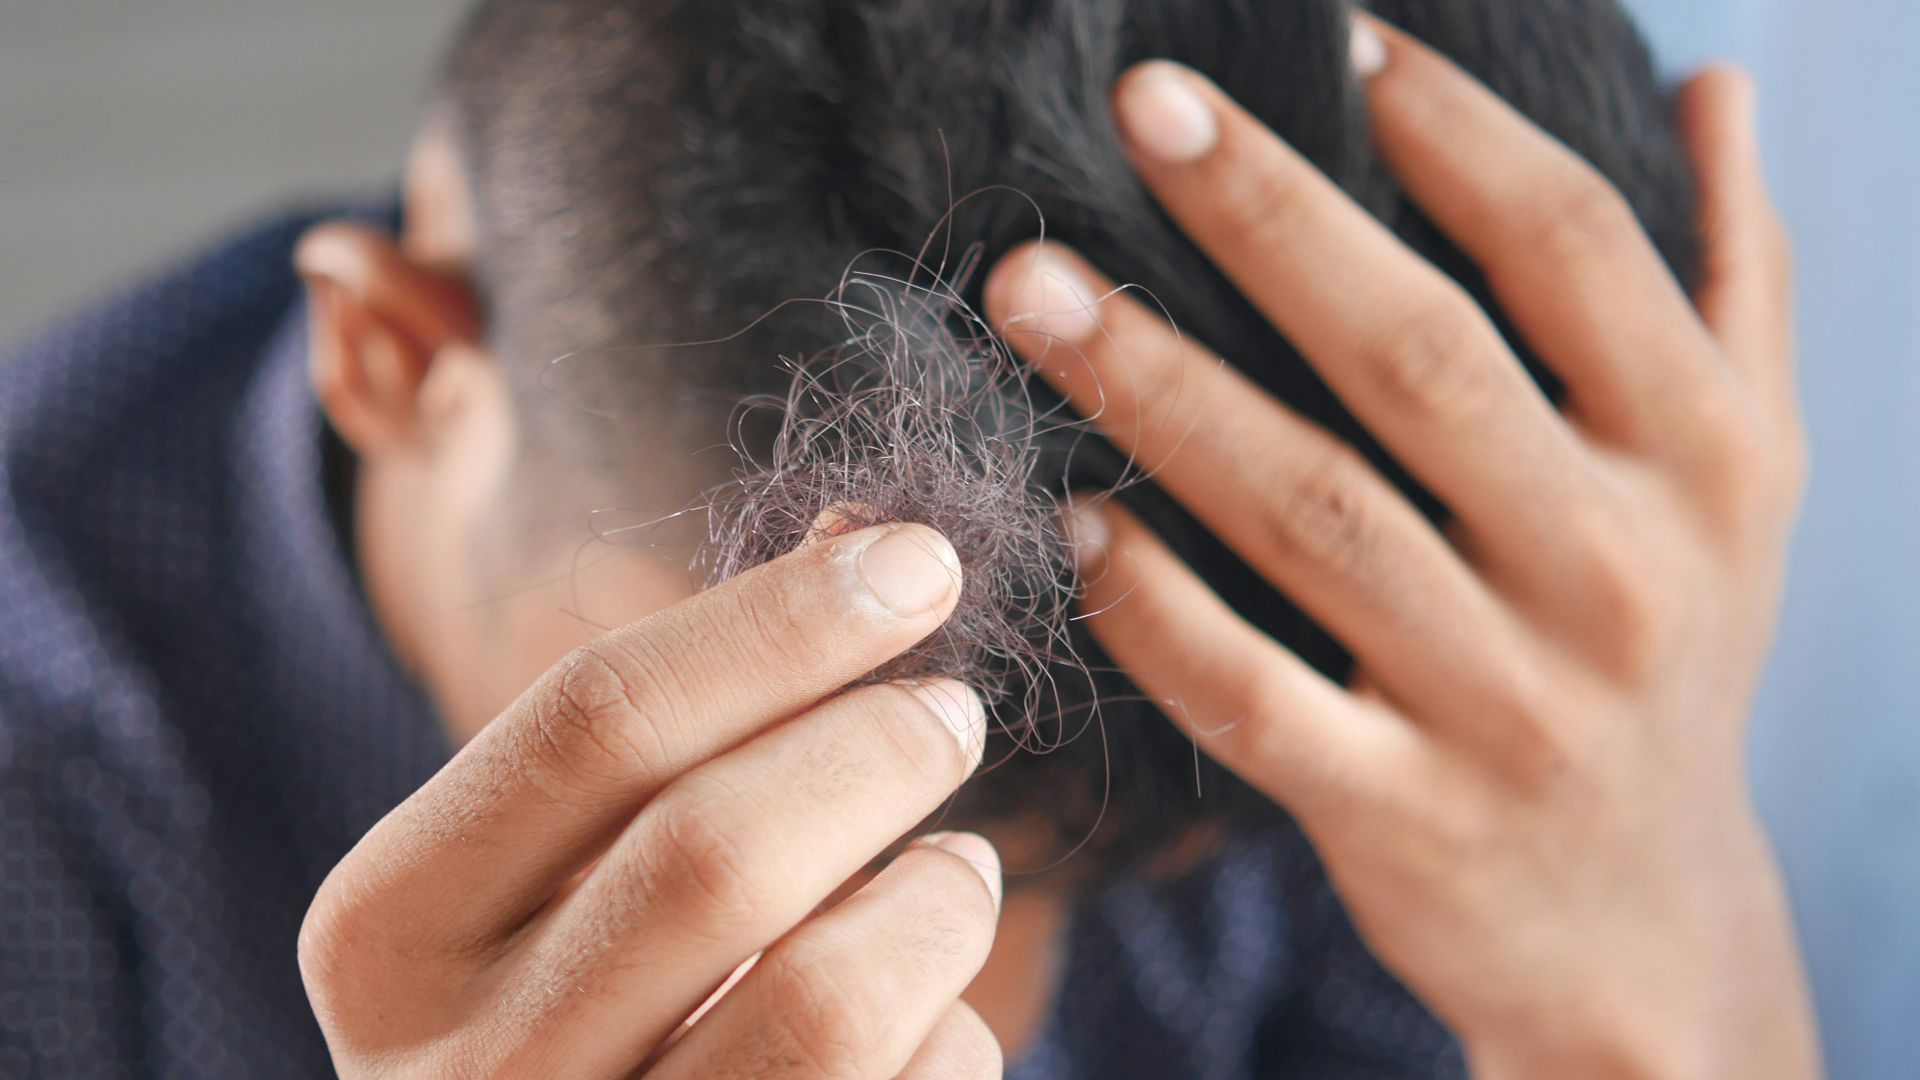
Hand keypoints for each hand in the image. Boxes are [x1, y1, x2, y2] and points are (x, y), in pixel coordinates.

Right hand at [299, 524, 1004, 1077]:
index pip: (596, 720)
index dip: (782, 624)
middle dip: (874, 748)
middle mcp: (460, 1075)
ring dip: (936, 900)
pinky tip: (920, 1009)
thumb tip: (868, 545)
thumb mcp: (561, 869)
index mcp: (389, 933)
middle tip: (949, 712)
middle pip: (716, 852)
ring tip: (956, 868)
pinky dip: (948, 1027)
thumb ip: (679, 724)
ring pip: (827, 998)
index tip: (916, 562)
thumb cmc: (582, 995)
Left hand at [985, 20, 1814, 1079]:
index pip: (1574, 251)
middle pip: (1420, 357)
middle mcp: (1615, 571)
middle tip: (1137, 105)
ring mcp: (1505, 703)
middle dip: (1266, 217)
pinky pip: (1254, 697)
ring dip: (1159, 388)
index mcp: (1702, 458)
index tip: (1336, 39)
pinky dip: (1154, 608)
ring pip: (1311, 513)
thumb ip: (1735, 282)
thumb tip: (1719, 87)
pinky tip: (1072, 520)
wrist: (1644, 925)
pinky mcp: (1401, 813)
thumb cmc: (1671, 653)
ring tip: (1031, 289)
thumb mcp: (1745, 477)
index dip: (1453, 131)